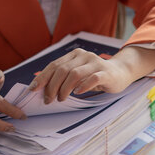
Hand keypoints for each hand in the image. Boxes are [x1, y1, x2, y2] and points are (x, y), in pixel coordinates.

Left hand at [28, 46, 154, 103]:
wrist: (121, 72)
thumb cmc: (96, 76)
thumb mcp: (79, 74)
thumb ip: (64, 77)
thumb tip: (43, 89)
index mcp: (75, 55)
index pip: (54, 65)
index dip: (42, 77)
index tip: (33, 89)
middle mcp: (84, 56)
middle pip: (62, 70)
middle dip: (52, 86)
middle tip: (48, 99)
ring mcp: (95, 63)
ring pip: (75, 74)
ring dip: (65, 88)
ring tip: (61, 99)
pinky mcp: (105, 72)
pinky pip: (92, 78)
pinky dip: (83, 86)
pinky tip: (78, 93)